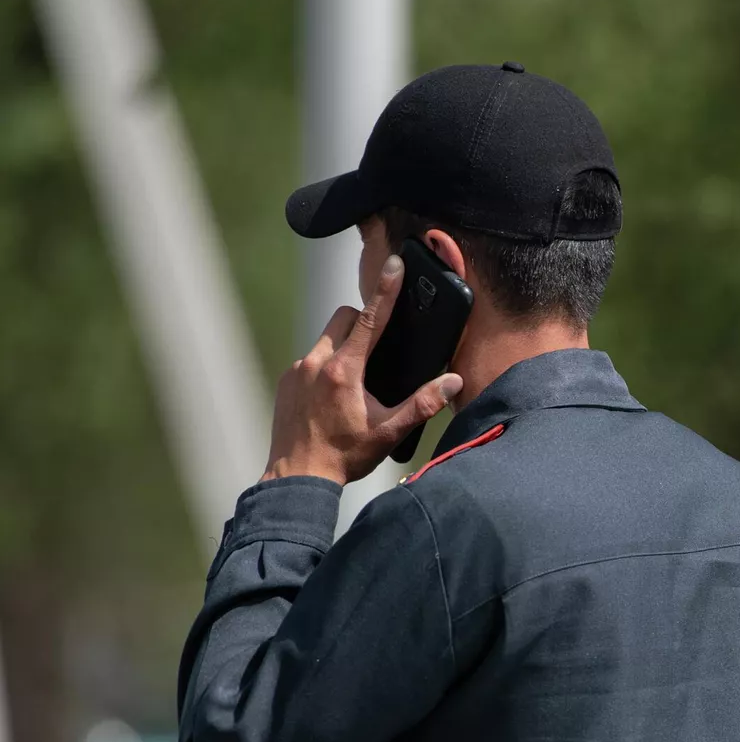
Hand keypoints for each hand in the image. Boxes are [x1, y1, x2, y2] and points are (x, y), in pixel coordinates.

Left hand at [261, 254, 462, 484]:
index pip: (369, 318)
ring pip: (325, 338)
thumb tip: (452, 382)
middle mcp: (316, 362)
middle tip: (376, 353)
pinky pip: (309, 359)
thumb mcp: (389, 431)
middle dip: (361, 322)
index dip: (386, 290)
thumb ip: (423, 404)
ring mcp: (296, 370)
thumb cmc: (344, 455)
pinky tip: (331, 398)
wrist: (296, 477)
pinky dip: (324, 367)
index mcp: (345, 371)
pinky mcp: (285, 381)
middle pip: (343, 318)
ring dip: (343, 348)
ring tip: (354, 383)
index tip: (394, 264)